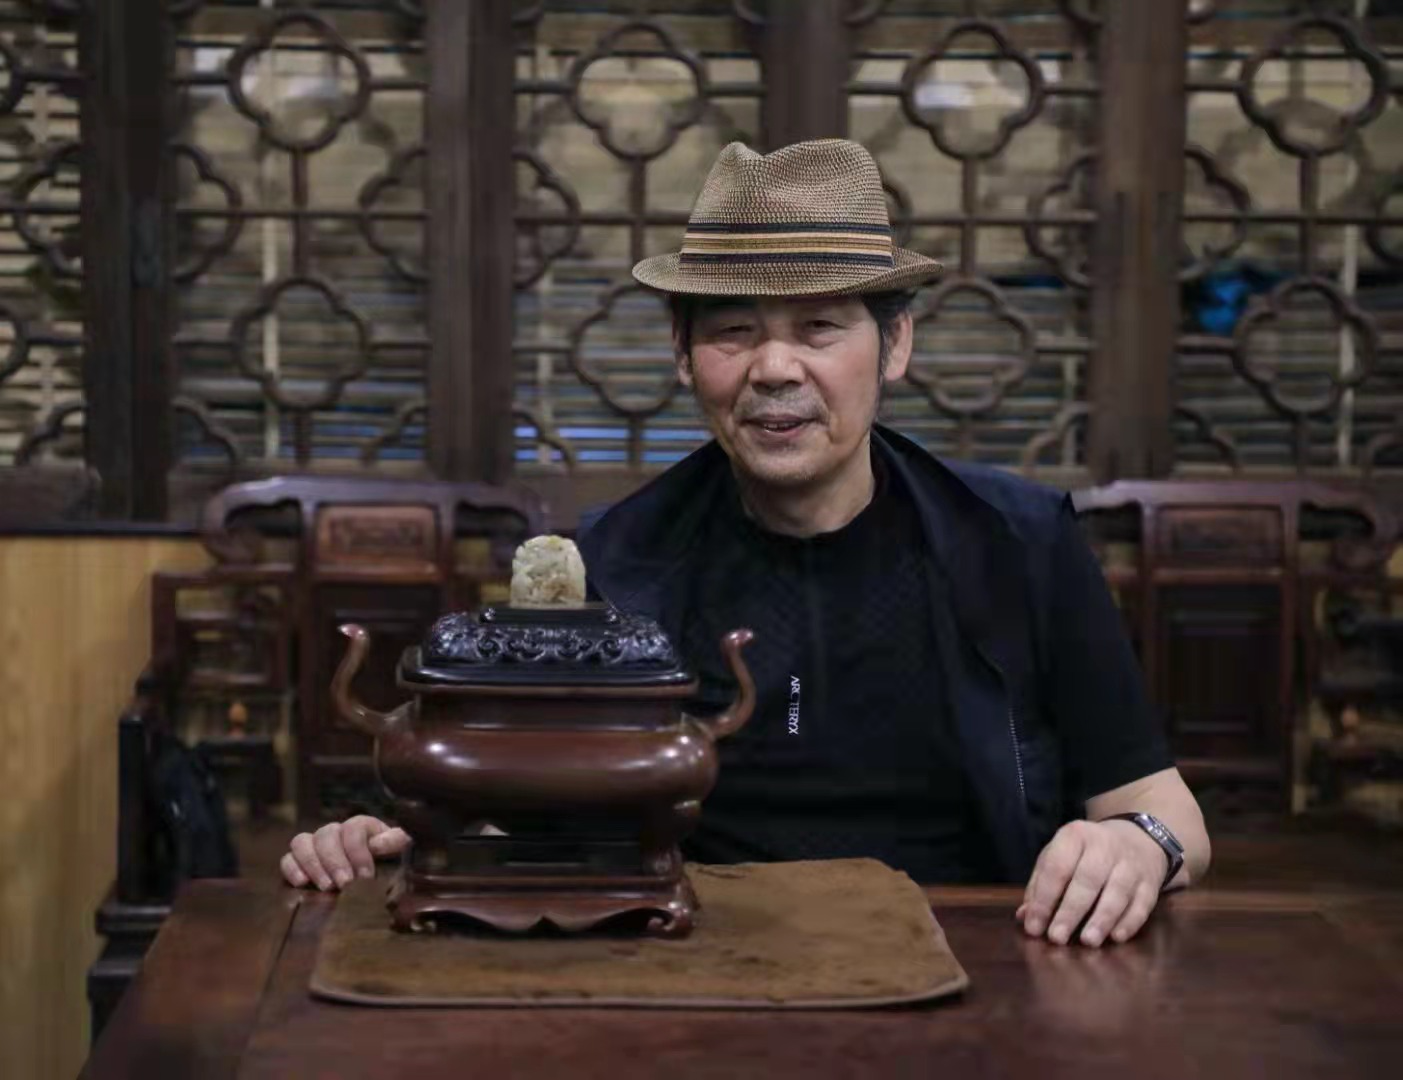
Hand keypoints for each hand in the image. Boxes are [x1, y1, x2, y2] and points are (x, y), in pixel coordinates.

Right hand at [279, 816, 410, 890]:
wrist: (375, 884)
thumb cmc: (389, 863)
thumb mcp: (400, 851)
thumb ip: (397, 842)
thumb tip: (378, 844)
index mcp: (360, 827)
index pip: (353, 827)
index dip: (358, 850)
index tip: (366, 875)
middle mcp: (334, 832)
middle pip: (326, 834)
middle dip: (335, 860)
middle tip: (345, 884)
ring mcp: (314, 846)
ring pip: (302, 842)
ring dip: (313, 864)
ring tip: (326, 887)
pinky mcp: (298, 864)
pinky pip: (287, 858)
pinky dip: (291, 869)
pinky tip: (302, 883)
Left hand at [1016, 819, 1166, 946]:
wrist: (1136, 839)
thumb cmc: (1085, 854)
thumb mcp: (1059, 857)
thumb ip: (1040, 886)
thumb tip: (1024, 917)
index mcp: (1075, 836)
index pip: (1057, 867)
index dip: (1044, 899)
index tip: (1034, 927)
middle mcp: (1104, 845)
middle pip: (1087, 880)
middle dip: (1071, 911)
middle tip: (1057, 938)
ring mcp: (1131, 863)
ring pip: (1118, 892)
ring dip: (1102, 918)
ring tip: (1087, 941)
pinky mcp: (1151, 882)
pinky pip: (1142, 903)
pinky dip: (1130, 921)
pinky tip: (1116, 937)